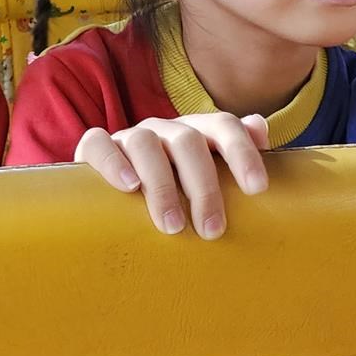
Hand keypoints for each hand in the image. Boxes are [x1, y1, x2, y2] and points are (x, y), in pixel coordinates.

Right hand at [74, 113, 269, 238]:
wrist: (111, 199)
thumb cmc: (173, 194)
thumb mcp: (205, 180)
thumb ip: (232, 158)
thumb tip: (261, 129)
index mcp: (196, 132)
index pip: (224, 126)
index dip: (242, 152)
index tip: (257, 189)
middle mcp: (164, 129)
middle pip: (188, 141)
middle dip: (204, 186)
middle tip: (212, 230)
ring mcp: (129, 136)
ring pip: (145, 143)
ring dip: (161, 185)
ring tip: (173, 226)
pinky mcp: (94, 148)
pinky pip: (98, 143)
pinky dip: (114, 162)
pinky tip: (129, 187)